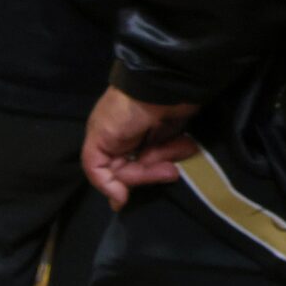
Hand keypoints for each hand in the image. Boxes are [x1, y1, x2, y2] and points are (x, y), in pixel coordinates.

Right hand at [81, 87, 200, 207]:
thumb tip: (117, 203)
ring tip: (181, 147)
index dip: (122, 183)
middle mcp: (126, 144)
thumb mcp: (100, 137)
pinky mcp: (170, 133)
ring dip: (168, 158)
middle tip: (169, 170)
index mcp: (106, 144)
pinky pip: (173, 152)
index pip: (111, 174)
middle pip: (136, 172)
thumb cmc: (126, 110)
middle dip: (151, 170)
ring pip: (156, 164)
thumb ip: (98, 171)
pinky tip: (187, 144)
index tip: (127, 196)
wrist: (163, 83)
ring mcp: (150, 139)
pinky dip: (179, 150)